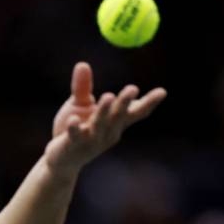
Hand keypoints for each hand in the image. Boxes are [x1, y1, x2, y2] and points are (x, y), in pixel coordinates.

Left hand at [45, 61, 166, 178]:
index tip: (162, 92)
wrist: (61, 160)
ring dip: (104, 111)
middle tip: (133, 88)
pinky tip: (72, 119)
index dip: (149, 103)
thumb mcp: (80, 106)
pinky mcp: (73, 145)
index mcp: (115, 123)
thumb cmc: (75, 130)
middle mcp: (107, 133)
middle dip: (125, 102)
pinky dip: (74, 127)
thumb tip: (82, 63)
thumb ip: (83, 87)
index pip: (135, 113)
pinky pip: (75, 136)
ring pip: (99, 125)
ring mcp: (91, 141)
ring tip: (109, 96)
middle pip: (118, 116)